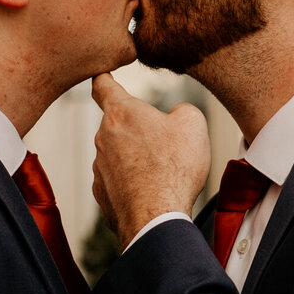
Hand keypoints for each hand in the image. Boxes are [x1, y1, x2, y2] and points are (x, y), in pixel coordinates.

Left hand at [92, 73, 210, 249]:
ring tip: (163, 174)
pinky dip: (133, 183)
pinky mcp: (102, 193)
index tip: (101, 75)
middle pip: (118, 126)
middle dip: (138, 130)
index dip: (104, 78)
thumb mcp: (193, 124)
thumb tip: (175, 117)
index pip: (103, 86)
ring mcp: (100, 167)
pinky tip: (152, 192)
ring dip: (136, 159)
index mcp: (121, 113)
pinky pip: (119, 181)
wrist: (157, 217)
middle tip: (164, 145)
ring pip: (119, 155)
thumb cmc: (174, 169)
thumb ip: (181, 110)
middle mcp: (104, 138)